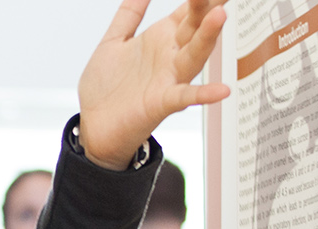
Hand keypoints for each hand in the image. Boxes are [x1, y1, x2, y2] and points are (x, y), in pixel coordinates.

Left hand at [77, 0, 230, 169]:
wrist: (95, 128)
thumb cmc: (106, 89)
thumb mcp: (114, 41)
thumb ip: (129, 14)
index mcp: (160, 40)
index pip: (187, 12)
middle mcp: (169, 57)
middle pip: (194, 27)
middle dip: (205, 7)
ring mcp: (168, 79)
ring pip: (194, 55)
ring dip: (207, 36)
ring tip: (220, 14)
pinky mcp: (162, 102)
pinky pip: (185, 97)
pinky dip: (204, 94)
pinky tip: (221, 90)